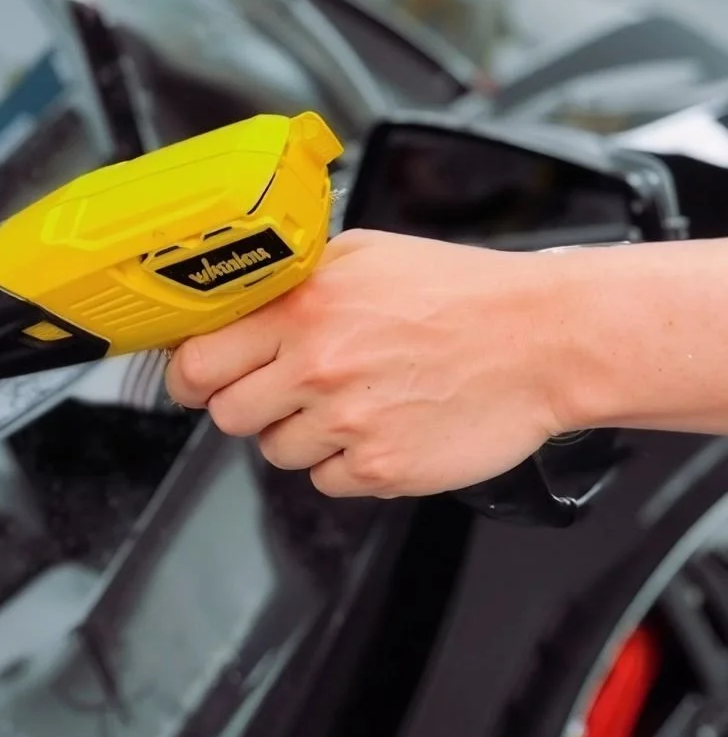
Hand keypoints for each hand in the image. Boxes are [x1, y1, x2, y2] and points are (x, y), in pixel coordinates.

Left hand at [166, 229, 572, 496]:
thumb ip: (294, 281)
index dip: (191, 376)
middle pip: (229, 415)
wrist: (545, 340)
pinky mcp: (381, 467)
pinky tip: (382, 426)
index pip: (198, 362)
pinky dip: (347, 463)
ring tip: (354, 400)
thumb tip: (235, 300)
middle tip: (287, 389)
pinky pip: (327, 481)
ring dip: (303, 434)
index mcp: (305, 310)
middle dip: (249, 405)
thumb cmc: (464, 295)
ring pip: (277, 452)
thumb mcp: (366, 255)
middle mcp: (319, 367)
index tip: (199, 378)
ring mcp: (348, 422)